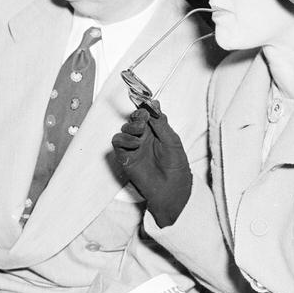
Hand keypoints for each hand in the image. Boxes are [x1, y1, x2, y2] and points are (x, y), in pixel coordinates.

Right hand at [111, 104, 192, 226]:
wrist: (171, 189)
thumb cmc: (176, 166)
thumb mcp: (172, 140)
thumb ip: (161, 123)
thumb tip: (154, 104)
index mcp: (157, 132)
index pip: (147, 114)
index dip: (145, 107)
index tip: (145, 103)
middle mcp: (144, 137)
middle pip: (134, 119)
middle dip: (137, 116)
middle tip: (143, 119)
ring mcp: (134, 147)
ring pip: (124, 129)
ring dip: (131, 127)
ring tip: (140, 133)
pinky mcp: (126, 157)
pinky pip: (118, 143)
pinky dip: (124, 139)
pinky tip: (135, 144)